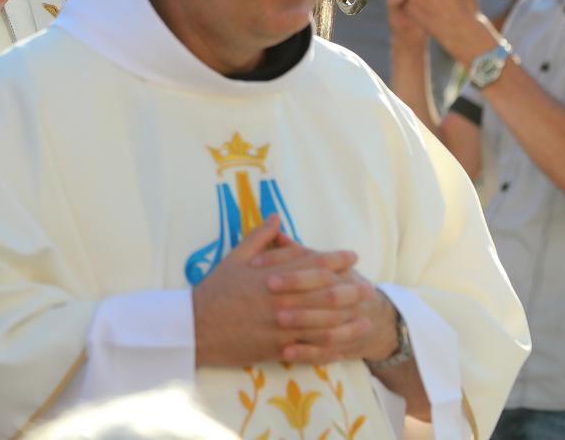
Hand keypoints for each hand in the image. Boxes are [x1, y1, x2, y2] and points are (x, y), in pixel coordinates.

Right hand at [193, 215, 360, 367]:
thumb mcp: (234, 257)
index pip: (312, 263)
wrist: (196, 326)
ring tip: (367, 315)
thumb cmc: (215, 290)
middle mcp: (281, 299)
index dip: (336, 259)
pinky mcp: (278, 347)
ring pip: (324, 321)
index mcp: (272, 274)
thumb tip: (276, 216)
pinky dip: (331, 344)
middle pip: (325, 293)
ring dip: (349, 318)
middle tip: (369, 287)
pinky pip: (311, 346)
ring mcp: (281, 325)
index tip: (352, 256)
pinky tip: (346, 342)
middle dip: (351, 289)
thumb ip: (259, 237)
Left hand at [269, 259, 397, 364]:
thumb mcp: (323, 266)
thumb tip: (272, 226)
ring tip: (278, 319)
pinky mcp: (345, 347)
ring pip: (328, 324)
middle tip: (268, 286)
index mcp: (340, 274)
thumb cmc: (340, 287)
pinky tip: (285, 352)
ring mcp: (350, 324)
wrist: (378, 321)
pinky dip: (307, 353)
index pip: (315, 263)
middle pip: (326, 292)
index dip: (285, 261)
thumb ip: (297, 251)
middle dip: (297, 287)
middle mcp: (349, 298)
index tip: (257, 263)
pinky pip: (327, 353)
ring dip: (303, 321)